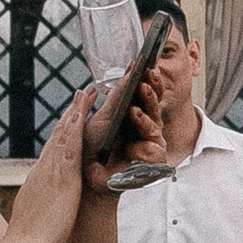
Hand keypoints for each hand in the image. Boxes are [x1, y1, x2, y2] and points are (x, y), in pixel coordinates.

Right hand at [4, 89, 95, 242]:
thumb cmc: (30, 241)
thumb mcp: (37, 215)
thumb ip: (41, 204)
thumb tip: (42, 204)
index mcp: (40, 179)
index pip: (53, 149)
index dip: (63, 130)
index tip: (71, 114)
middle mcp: (43, 170)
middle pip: (58, 135)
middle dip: (71, 113)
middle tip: (82, 93)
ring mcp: (50, 172)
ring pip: (64, 135)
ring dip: (76, 112)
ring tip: (87, 93)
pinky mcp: (60, 178)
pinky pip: (69, 147)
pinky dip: (76, 129)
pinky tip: (82, 115)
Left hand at [84, 65, 170, 194]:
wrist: (85, 175)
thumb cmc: (93, 147)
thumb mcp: (104, 116)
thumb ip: (118, 95)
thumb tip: (131, 69)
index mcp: (136, 114)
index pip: (149, 95)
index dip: (150, 82)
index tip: (147, 67)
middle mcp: (145, 128)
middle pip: (156, 108)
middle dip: (152, 94)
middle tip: (146, 80)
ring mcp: (149, 146)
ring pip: (156, 129)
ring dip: (146, 119)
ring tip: (134, 111)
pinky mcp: (150, 165)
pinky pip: (155, 154)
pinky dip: (144, 149)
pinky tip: (134, 147)